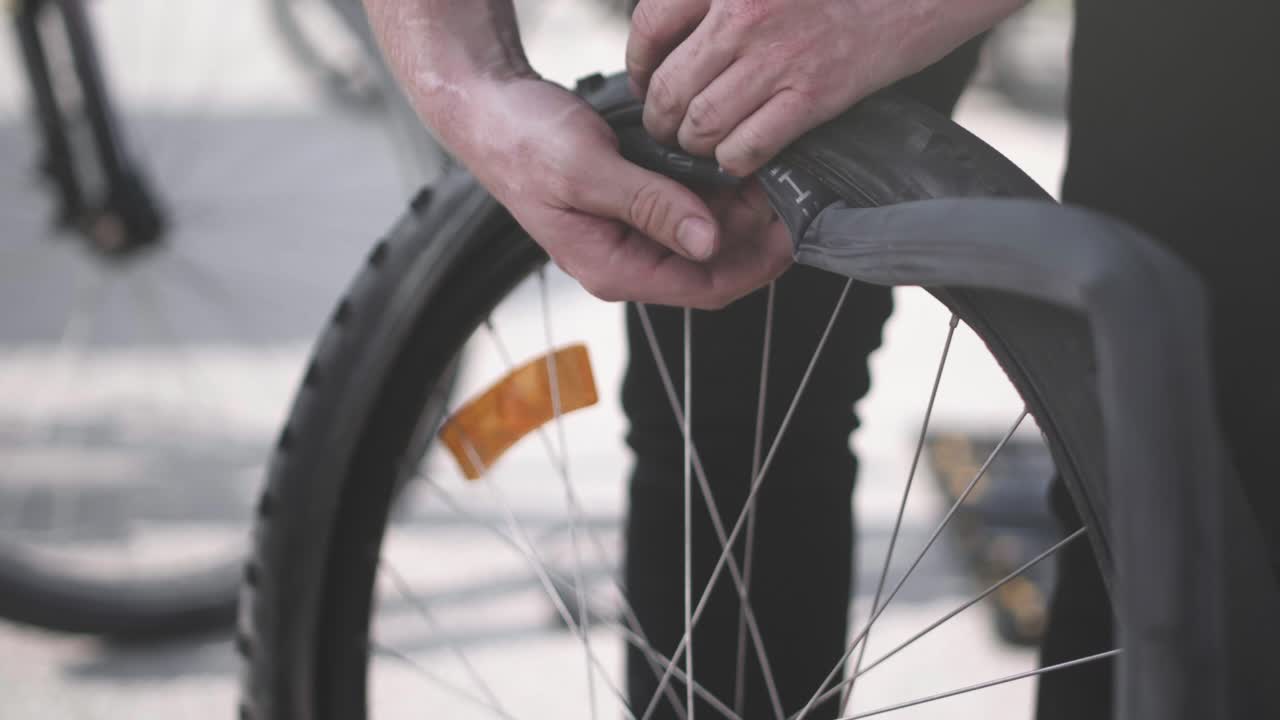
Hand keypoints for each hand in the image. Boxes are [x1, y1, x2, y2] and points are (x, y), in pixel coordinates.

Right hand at [449, 77, 790, 308]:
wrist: (488, 110)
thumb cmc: (523, 140)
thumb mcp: (588, 170)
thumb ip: (650, 205)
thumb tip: (708, 241)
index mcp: (611, 267)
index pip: (705, 289)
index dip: (758, 265)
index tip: (794, 229)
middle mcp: (624, 261)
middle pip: (712, 268)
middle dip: (757, 236)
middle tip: (791, 189)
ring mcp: (628, 238)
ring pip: (705, 241)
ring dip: (742, 213)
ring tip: (771, 173)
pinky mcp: (632, 211)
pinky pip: (689, 214)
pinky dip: (719, 195)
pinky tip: (737, 166)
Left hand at [626, 0, 1018, 175]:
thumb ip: (715, 2)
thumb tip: (668, 39)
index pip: (650, 25)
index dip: (638, 64)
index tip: (645, 81)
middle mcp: (744, 13)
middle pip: (668, 85)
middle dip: (660, 118)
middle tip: (667, 128)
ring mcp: (777, 57)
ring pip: (699, 124)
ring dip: (693, 145)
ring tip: (701, 144)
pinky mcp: (812, 96)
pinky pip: (744, 148)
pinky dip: (733, 161)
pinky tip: (739, 155)